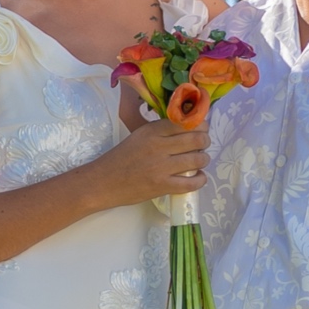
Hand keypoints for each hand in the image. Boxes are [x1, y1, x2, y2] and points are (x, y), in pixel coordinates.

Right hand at [87, 118, 209, 207]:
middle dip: (205, 141)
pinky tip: (199, 177)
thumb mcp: (139, 136)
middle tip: (203, 144)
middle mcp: (159, 147)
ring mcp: (161, 168)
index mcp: (152, 131)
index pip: (185, 122)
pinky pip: (191, 183)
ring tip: (201, 160)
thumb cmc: (121, 158)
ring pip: (197, 160)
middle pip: (196, 139)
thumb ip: (160, 130)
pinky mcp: (162, 186)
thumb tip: (187, 126)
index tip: (202, 127)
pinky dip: (200, 179)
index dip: (199, 124)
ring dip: (204, 159)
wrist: (103, 182)